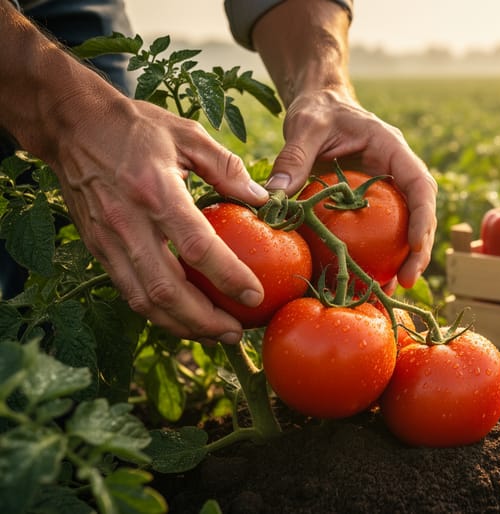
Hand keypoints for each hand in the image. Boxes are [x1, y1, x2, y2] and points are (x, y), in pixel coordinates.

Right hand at [52, 95, 270, 342]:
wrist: (71, 125)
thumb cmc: (137, 127)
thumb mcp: (188, 135)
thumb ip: (227, 168)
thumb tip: (263, 199)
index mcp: (157, 190)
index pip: (196, 246)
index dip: (227, 276)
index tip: (254, 295)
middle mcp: (129, 222)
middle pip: (166, 289)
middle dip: (203, 320)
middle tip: (236, 332)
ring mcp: (108, 239)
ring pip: (143, 300)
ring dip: (181, 325)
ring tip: (215, 334)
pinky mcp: (97, 248)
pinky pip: (129, 291)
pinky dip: (158, 313)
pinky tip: (185, 318)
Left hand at [264, 88, 437, 287]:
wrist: (319, 105)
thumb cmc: (318, 110)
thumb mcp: (305, 126)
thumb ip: (293, 156)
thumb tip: (274, 196)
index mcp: (392, 149)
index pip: (420, 184)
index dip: (422, 216)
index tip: (413, 245)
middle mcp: (397, 172)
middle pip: (421, 213)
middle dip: (419, 249)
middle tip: (405, 282)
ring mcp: (388, 189)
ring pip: (407, 227)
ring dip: (403, 260)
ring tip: (388, 293)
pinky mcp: (373, 204)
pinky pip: (381, 231)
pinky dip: (378, 257)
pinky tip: (365, 282)